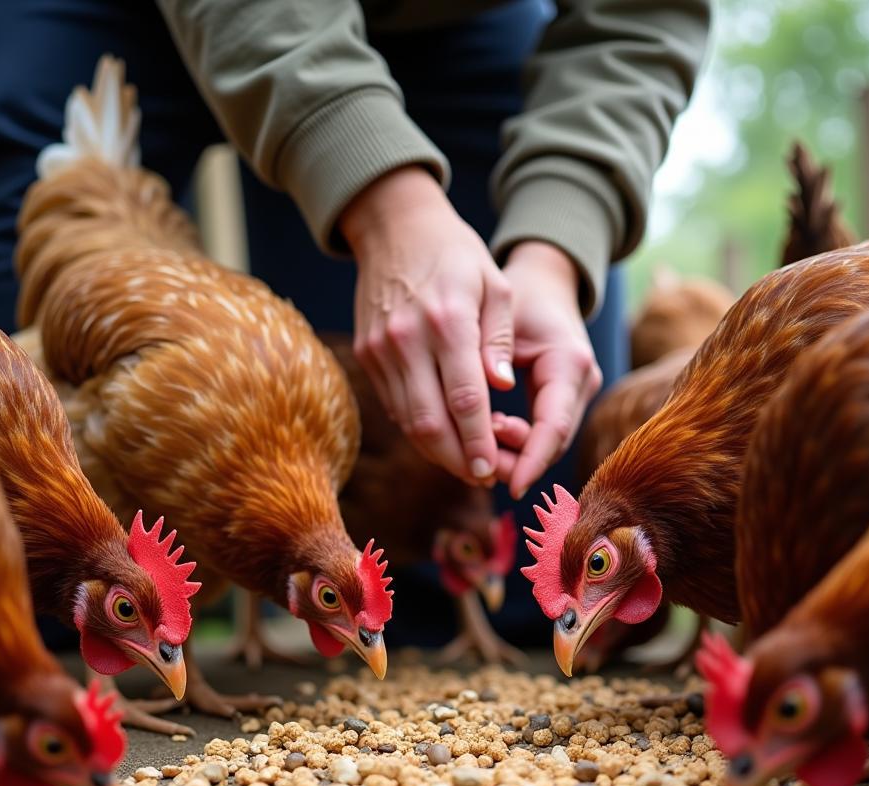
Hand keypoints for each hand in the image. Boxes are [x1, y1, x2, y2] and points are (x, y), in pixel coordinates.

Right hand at [340, 167, 515, 484]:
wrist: (394, 226)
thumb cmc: (455, 254)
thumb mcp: (494, 285)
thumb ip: (497, 342)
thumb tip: (502, 390)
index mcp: (447, 322)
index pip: (464, 399)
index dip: (477, 441)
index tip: (492, 468)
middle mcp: (407, 340)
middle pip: (429, 422)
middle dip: (456, 458)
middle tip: (481, 476)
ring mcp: (380, 350)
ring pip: (408, 420)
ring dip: (437, 450)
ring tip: (465, 463)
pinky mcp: (366, 354)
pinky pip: (394, 405)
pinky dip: (418, 427)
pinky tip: (441, 436)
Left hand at [493, 242, 602, 498]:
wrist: (543, 279)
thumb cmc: (517, 293)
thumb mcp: (498, 317)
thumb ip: (490, 359)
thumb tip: (484, 411)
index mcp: (569, 362)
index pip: (554, 427)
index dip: (532, 461)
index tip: (510, 486)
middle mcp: (581, 382)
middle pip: (552, 444)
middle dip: (517, 463)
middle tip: (478, 460)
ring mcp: (577, 393)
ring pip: (547, 443)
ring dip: (513, 454)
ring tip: (481, 437)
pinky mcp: (564, 399)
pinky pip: (542, 433)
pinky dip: (514, 442)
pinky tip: (487, 432)